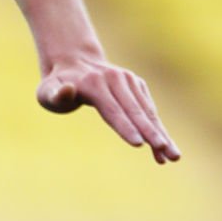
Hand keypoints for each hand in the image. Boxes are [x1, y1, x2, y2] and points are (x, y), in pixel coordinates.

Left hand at [37, 56, 180, 162]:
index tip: (139, 144)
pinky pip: (148, 110)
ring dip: (161, 135)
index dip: (125, 127)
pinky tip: (163, 150)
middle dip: (153, 135)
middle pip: (136, 112)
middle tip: (169, 154)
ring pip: (147, 112)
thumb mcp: (47, 92)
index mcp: (94, 83)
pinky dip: (157, 128)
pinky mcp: (136, 85)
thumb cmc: (56, 85)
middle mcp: (116, 79)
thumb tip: (67, 91)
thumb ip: (54, 94)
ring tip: (174, 157)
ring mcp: (129, 80)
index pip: (113, 110)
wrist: (74, 63)